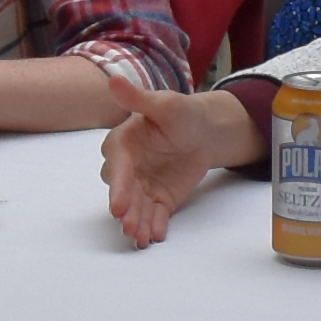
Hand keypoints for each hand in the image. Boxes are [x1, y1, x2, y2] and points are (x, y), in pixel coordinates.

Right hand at [100, 77, 264, 242]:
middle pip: (123, 192)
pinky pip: (154, 214)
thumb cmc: (182, 114)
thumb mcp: (164, 104)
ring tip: (141, 239)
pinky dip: (155, 225)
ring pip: (136, 208)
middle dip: (126, 210)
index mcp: (124, 143)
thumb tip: (113, 81)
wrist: (206, 132)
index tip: (118, 205)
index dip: (118, 186)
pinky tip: (156, 236)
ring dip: (137, 223)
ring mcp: (142, 185)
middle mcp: (128, 168)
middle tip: (129, 226)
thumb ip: (138, 99)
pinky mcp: (158, 199)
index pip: (117, 167)